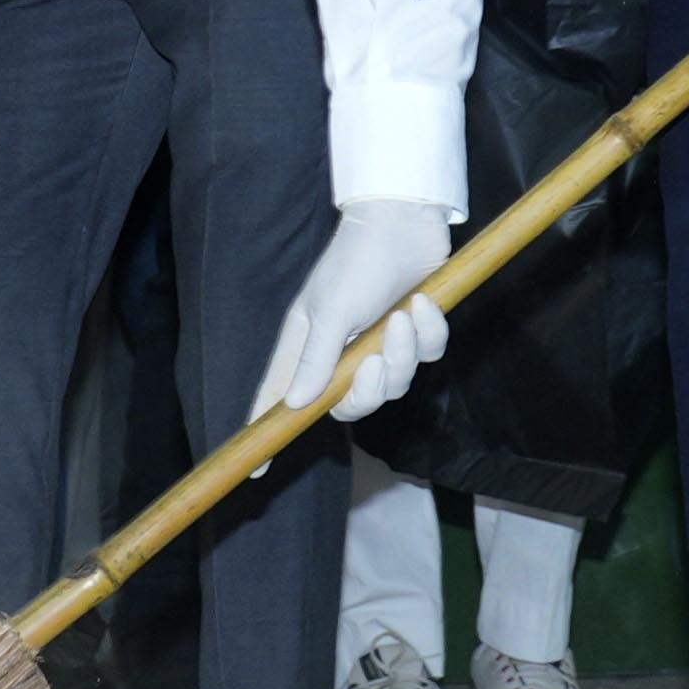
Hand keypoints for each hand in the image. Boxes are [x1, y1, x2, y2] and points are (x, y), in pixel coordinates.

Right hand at [263, 198, 456, 421]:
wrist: (405, 219)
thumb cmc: (356, 260)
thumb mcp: (330, 309)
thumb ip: (316, 360)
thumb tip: (295, 404)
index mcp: (308, 344)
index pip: (281, 397)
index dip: (270, 430)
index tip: (259, 469)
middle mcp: (340, 351)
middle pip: (350, 404)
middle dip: (370, 388)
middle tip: (377, 360)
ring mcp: (379, 342)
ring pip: (395, 384)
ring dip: (404, 353)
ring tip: (405, 314)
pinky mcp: (413, 332)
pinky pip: (426, 356)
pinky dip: (429, 332)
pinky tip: (425, 301)